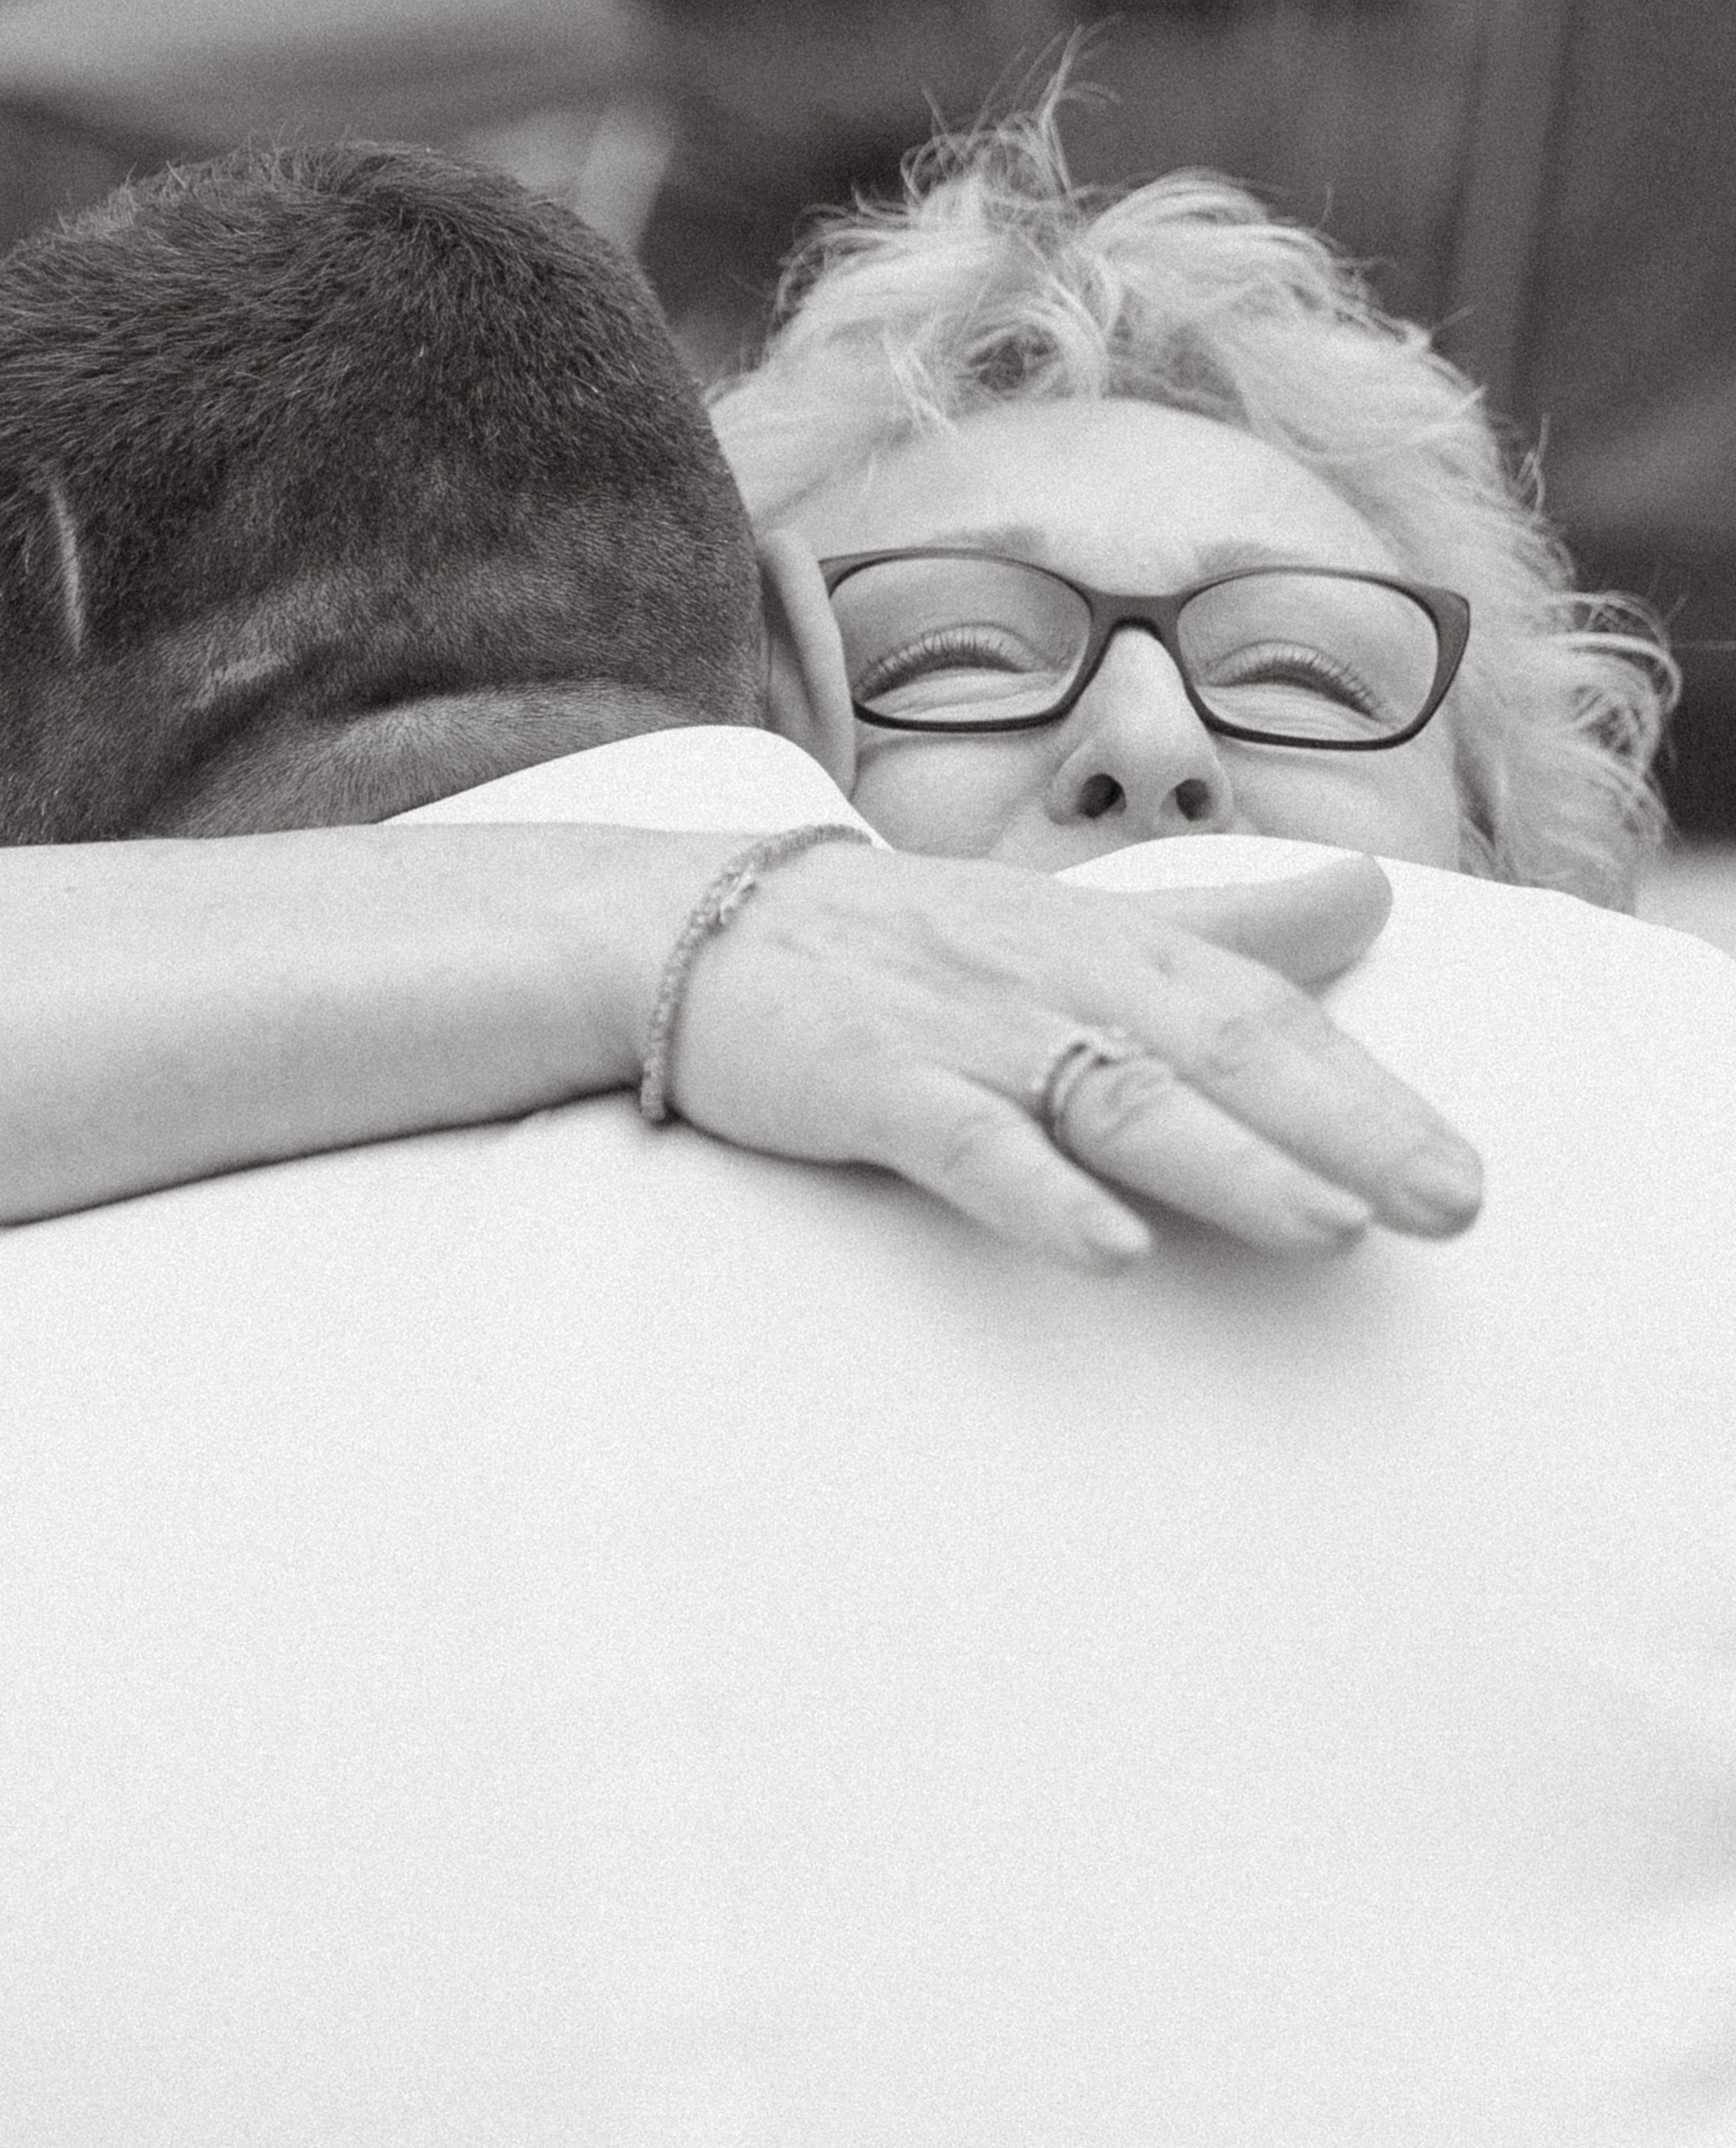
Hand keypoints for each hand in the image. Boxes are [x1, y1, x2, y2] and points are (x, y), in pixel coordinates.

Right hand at [660, 843, 1482, 1267]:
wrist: (687, 923)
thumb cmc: (905, 939)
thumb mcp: (1076, 924)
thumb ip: (1225, 926)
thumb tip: (1371, 897)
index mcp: (1111, 940)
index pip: (1263, 1012)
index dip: (1369, 1092)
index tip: (1461, 1175)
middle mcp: (1053, 973)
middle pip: (1219, 1049)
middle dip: (1342, 1128)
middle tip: (1450, 1206)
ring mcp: (961, 1026)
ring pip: (1112, 1095)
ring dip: (1225, 1163)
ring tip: (1329, 1226)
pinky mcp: (867, 1081)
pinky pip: (964, 1141)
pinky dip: (1038, 1193)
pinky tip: (1109, 1250)